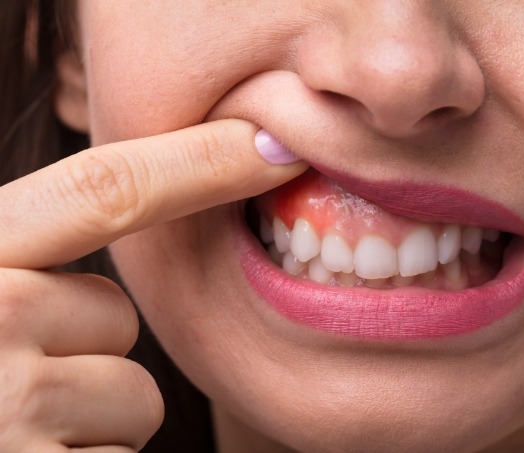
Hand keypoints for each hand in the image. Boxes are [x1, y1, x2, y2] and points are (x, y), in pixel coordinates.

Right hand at [0, 120, 305, 451]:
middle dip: (86, 351)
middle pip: (116, 317)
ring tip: (13, 432)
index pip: (103, 189)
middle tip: (10, 380)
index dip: (197, 162)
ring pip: (131, 395)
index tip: (273, 146)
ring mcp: (9, 409)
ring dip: (91, 418)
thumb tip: (123, 246)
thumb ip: (23, 259)